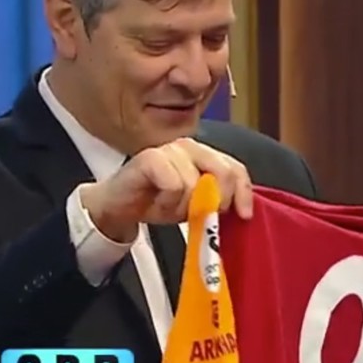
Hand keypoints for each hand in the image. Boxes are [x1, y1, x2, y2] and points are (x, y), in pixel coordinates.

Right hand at [78, 137, 252, 241]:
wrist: (118, 207)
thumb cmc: (157, 202)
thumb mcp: (196, 204)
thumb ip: (217, 199)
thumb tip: (242, 210)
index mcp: (205, 154)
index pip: (236, 168)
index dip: (243, 192)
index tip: (244, 215)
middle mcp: (190, 147)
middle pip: (222, 172)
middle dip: (217, 200)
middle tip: (201, 215)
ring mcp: (170, 150)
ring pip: (196, 184)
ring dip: (183, 205)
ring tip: (168, 206)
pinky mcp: (152, 157)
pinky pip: (174, 186)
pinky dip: (167, 202)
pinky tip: (156, 201)